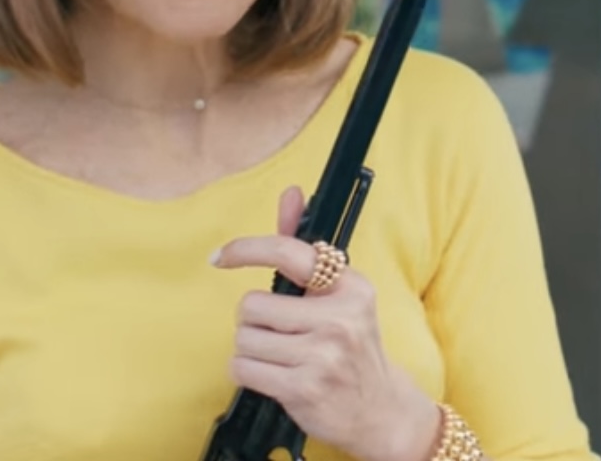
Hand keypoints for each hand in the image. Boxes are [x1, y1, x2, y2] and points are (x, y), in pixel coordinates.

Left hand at [211, 186, 440, 460]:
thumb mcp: (338, 293)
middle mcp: (339, 319)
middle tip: (280, 332)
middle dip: (254, 321)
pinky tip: (274, 375)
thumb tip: (290, 193)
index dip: (247, 249)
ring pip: (243, 339)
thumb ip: (304, 247)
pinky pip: (243, 369)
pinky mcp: (303, 388)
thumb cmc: (350, 344)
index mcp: (349, 287)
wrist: (378, 408)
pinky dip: (248, 372)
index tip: (221, 256)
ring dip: (251, 349)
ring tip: (281, 356)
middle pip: (251, 305)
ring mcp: (322, 356)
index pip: (289, 253)